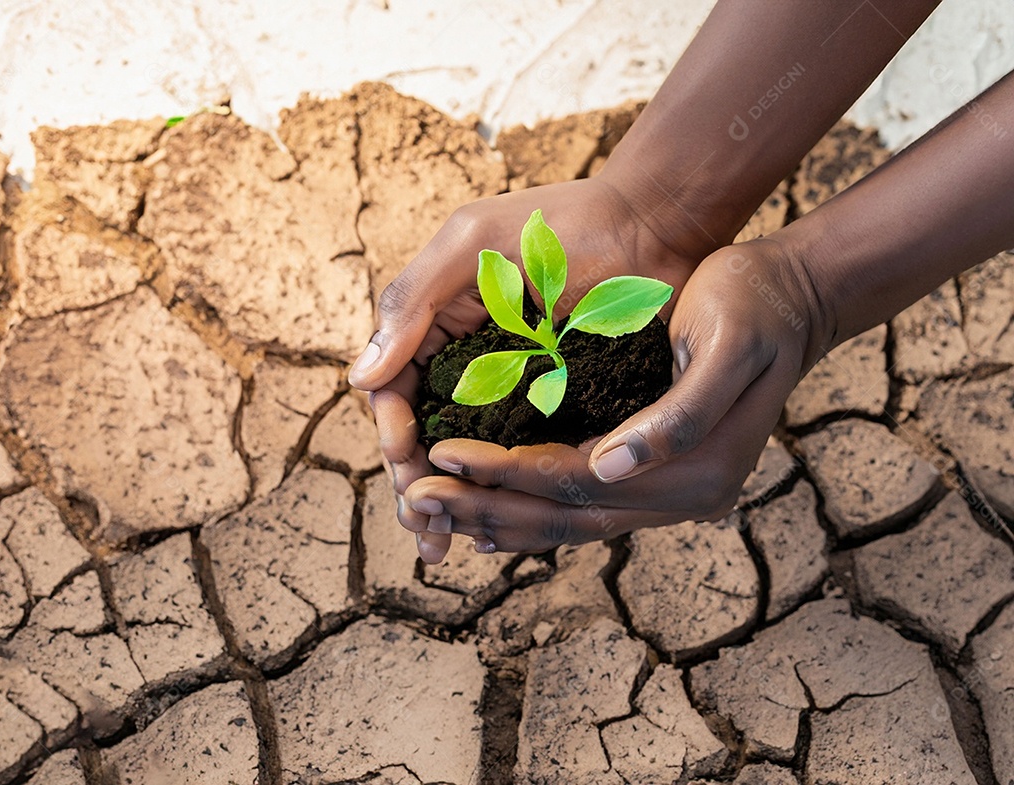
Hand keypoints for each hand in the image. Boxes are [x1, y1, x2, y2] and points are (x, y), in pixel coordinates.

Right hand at [350, 175, 716, 562]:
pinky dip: (502, 491)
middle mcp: (469, 362)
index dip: (393, 433)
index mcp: (438, 325)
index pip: (396, 391)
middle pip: (424, 435)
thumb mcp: (472, 245)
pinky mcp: (558, 405)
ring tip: (444, 542)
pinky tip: (496, 524)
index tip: (405, 463)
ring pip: (468, 456)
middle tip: (423, 525)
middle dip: (415, 483)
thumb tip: (359, 380)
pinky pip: (521, 456)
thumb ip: (413, 302)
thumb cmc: (561, 222)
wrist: (655, 224)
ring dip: (452, 500)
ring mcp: (514, 388)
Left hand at [400, 240, 821, 552]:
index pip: (578, 482)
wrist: (790, 300)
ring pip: (570, 522)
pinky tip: (490, 511)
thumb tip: (607, 468)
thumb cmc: (754, 305)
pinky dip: (533, 511)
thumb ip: (679, 417)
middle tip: (416, 499)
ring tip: (437, 511)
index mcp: (698, 470)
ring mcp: (672, 495)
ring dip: (502, 517)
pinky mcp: (656, 479)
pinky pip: (584, 508)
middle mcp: (686, 498)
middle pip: (566, 516)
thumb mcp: (728, 345)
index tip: (442, 455)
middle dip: (487, 506)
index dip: (506, 472)